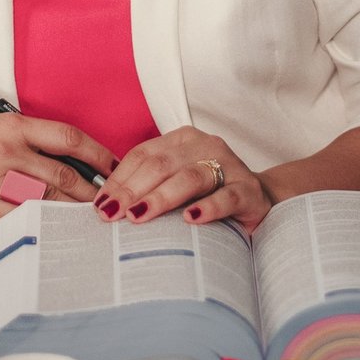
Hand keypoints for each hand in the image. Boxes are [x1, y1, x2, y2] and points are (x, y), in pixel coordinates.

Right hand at [0, 112, 116, 225]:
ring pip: (46, 199)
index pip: (69, 138)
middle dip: (92, 192)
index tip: (114, 167)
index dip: (98, 154)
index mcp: (12, 126)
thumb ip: (26, 137)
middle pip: (64, 174)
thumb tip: (66, 156)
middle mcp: (6, 151)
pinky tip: (53, 231)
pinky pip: (18, 219)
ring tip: (90, 220)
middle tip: (110, 202)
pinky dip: (40, 225)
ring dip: (71, 211)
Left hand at [93, 127, 274, 234]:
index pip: (142, 155)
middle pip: (161, 164)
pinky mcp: (248, 190)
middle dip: (132, 189)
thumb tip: (105, 206)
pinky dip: (208, 207)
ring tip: (139, 215)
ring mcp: (229, 166)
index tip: (100, 204)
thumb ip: (148, 187)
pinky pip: (226, 197)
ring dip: (161, 197)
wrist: (259, 200)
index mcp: (182, 140)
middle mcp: (205, 146)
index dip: (119, 178)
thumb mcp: (177, 183)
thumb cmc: (208, 193)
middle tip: (112, 214)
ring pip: (190, 177)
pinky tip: (191, 219)